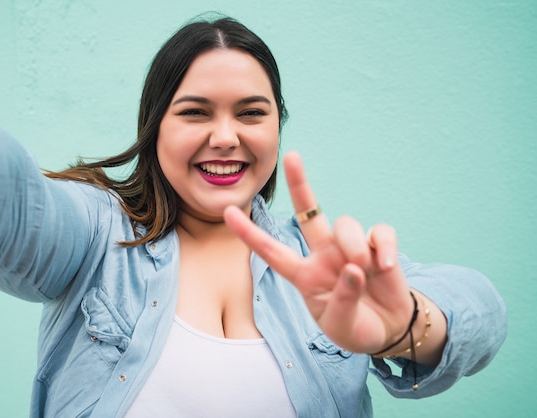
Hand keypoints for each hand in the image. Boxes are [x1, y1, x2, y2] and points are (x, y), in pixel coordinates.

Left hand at [224, 151, 413, 353]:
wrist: (389, 330)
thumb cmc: (355, 328)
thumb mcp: (340, 326)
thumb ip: (343, 300)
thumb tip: (353, 269)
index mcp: (304, 275)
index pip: (271, 252)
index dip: (250, 233)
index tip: (227, 211)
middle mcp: (323, 255)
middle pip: (307, 213)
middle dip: (300, 184)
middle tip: (292, 156)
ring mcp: (350, 247)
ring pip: (345, 223)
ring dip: (354, 247)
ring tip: (364, 272)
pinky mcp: (377, 246)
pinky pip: (380, 232)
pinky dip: (384, 248)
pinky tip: (386, 268)